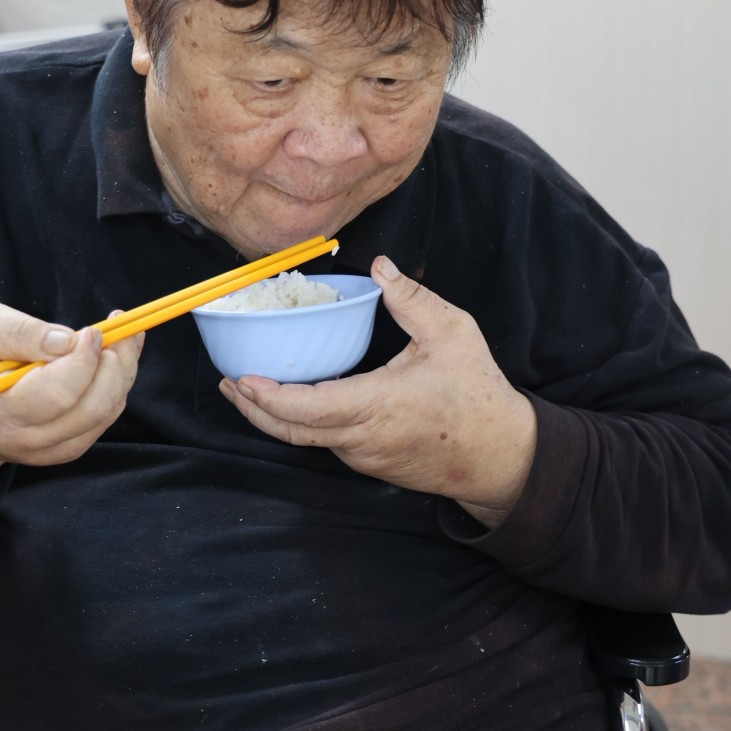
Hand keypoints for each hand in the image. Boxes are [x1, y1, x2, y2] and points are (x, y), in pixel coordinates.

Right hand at [0, 302, 142, 495]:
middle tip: (114, 329)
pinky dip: (118, 384)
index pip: (58, 394)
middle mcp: (27, 439)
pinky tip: (114, 357)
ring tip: (118, 337)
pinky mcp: (67, 449)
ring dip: (122, 371)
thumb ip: (20, 332)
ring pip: (107, 411)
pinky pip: (107, 417)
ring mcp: (50, 450)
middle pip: (93, 407)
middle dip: (114, 364)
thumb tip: (68, 340)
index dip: (84, 360)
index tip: (91, 331)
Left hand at [219, 256, 536, 527]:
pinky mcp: (369, 464)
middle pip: (291, 430)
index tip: (240, 379)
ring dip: (276, 415)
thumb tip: (380, 267)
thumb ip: (412, 299)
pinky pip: (326, 442)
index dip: (266, 397)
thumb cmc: (478, 396)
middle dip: (253, 408)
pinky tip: (295, 398)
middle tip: (229, 382)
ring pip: (306, 439)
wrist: (501, 457)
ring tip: (251, 386)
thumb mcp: (453, 334)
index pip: (306, 409)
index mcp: (378, 406)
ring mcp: (363, 456)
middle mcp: (362, 438)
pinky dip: (302, 422)